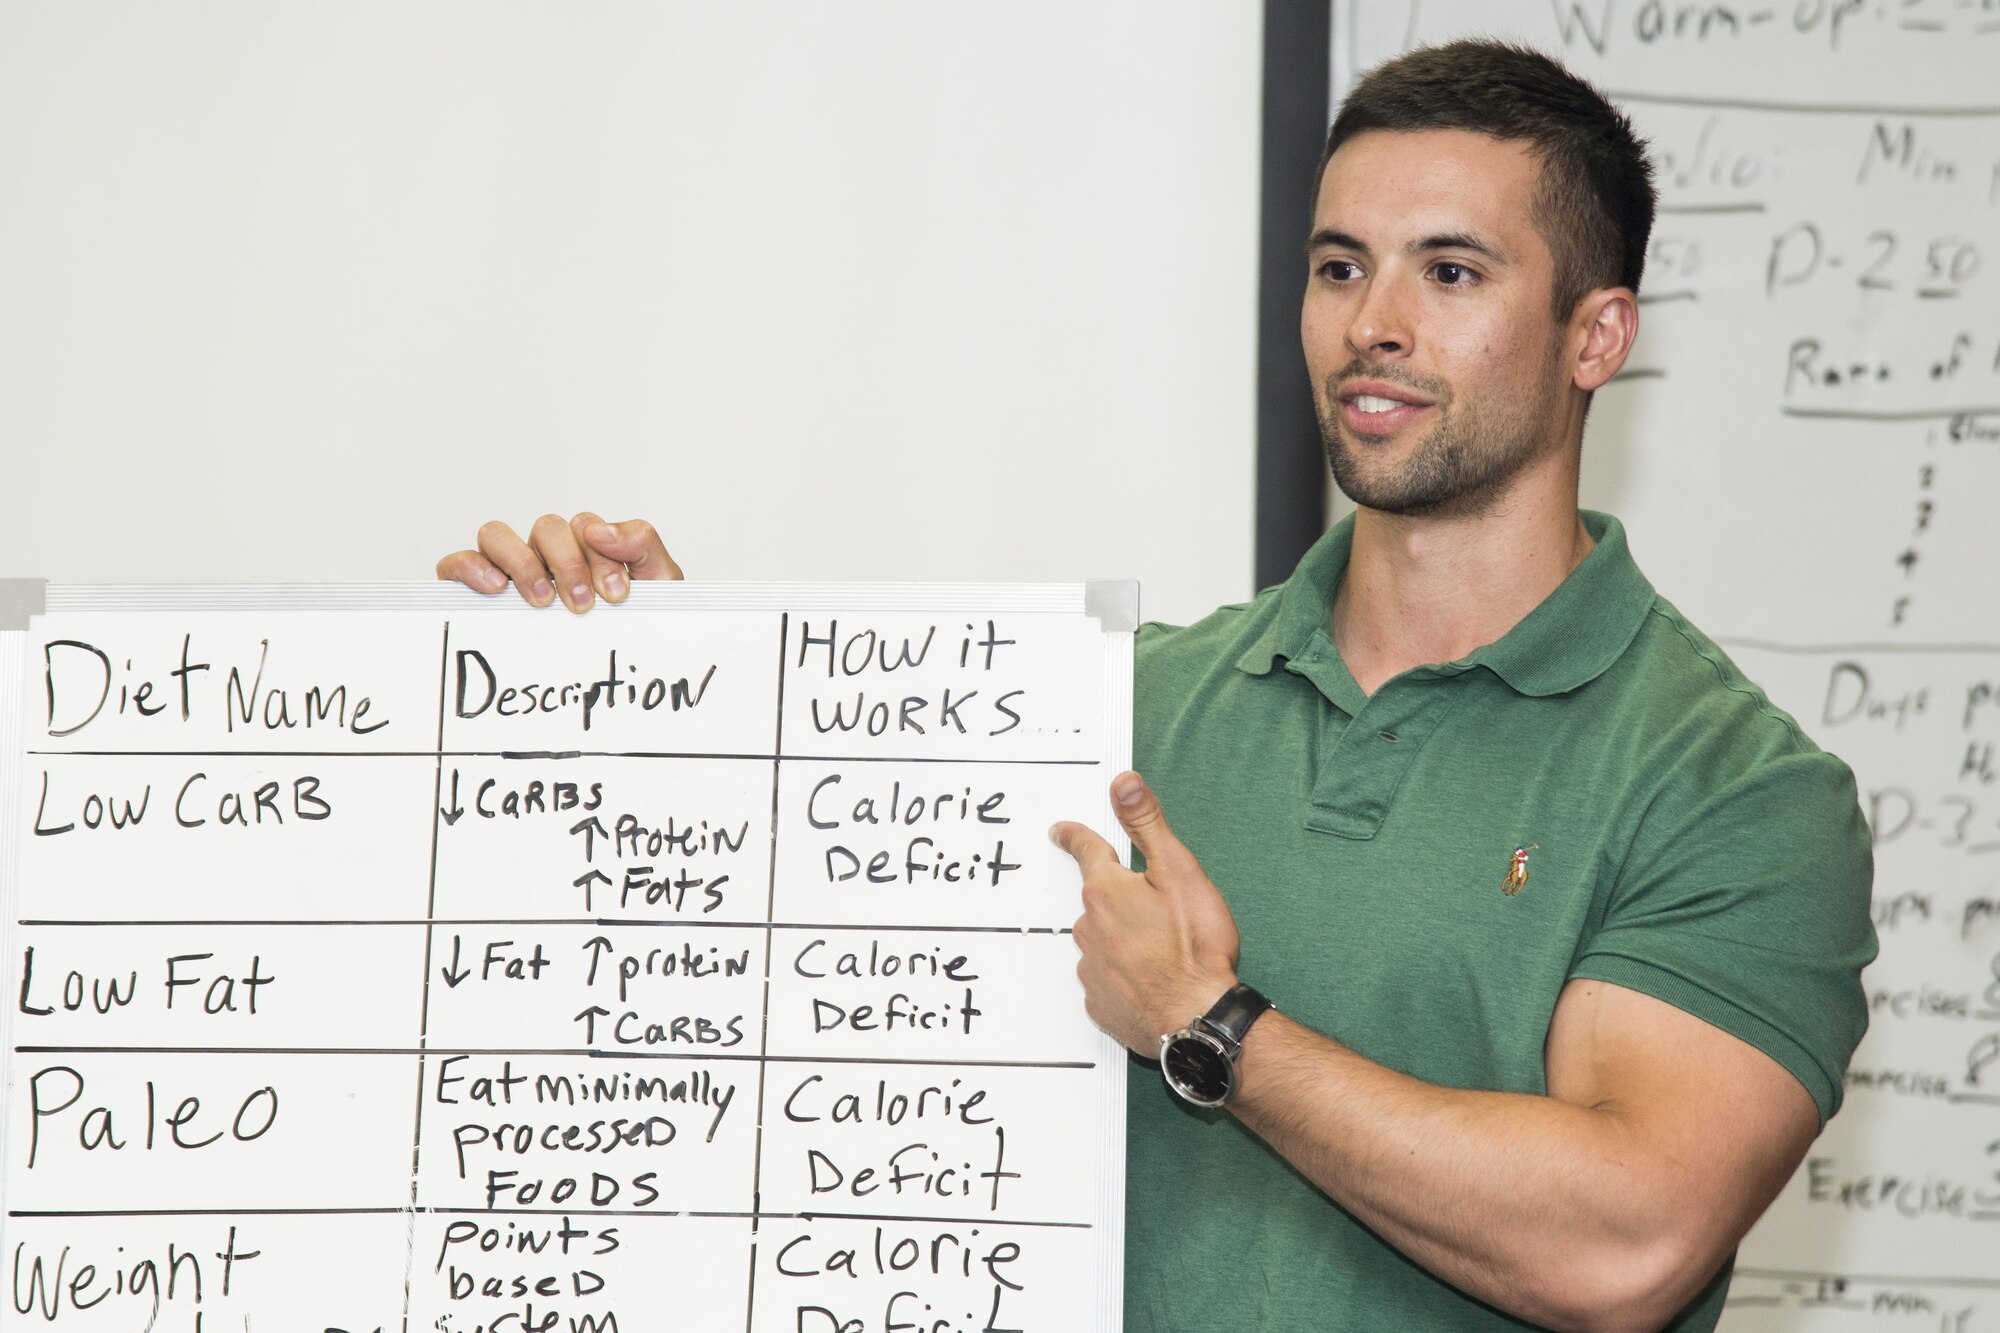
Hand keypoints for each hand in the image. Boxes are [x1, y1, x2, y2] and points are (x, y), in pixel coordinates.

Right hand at [435, 512, 682, 611]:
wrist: (616, 675)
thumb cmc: (629, 628)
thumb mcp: (656, 585)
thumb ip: (642, 546)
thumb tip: (600, 530)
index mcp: (587, 550)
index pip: (585, 528)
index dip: (601, 556)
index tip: (616, 595)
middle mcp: (545, 555)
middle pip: (546, 528)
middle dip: (567, 563)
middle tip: (582, 604)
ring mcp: (508, 571)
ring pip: (496, 535)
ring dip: (521, 562)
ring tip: (541, 600)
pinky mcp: (473, 591)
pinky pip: (455, 563)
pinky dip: (470, 567)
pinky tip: (495, 589)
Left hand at [1052, 771, 1241, 1054]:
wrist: (1198, 1018)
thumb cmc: (1194, 946)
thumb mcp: (1179, 872)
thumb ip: (1148, 825)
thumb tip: (1123, 782)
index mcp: (1107, 891)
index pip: (1087, 852)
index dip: (1075, 837)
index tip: (1060, 831)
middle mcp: (1088, 927)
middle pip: (1099, 902)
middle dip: (1121, 901)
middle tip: (1160, 913)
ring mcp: (1091, 968)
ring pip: (1102, 941)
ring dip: (1123, 940)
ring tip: (1161, 952)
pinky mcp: (1099, 1003)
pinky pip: (1106, 979)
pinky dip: (1124, 976)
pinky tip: (1151, 982)